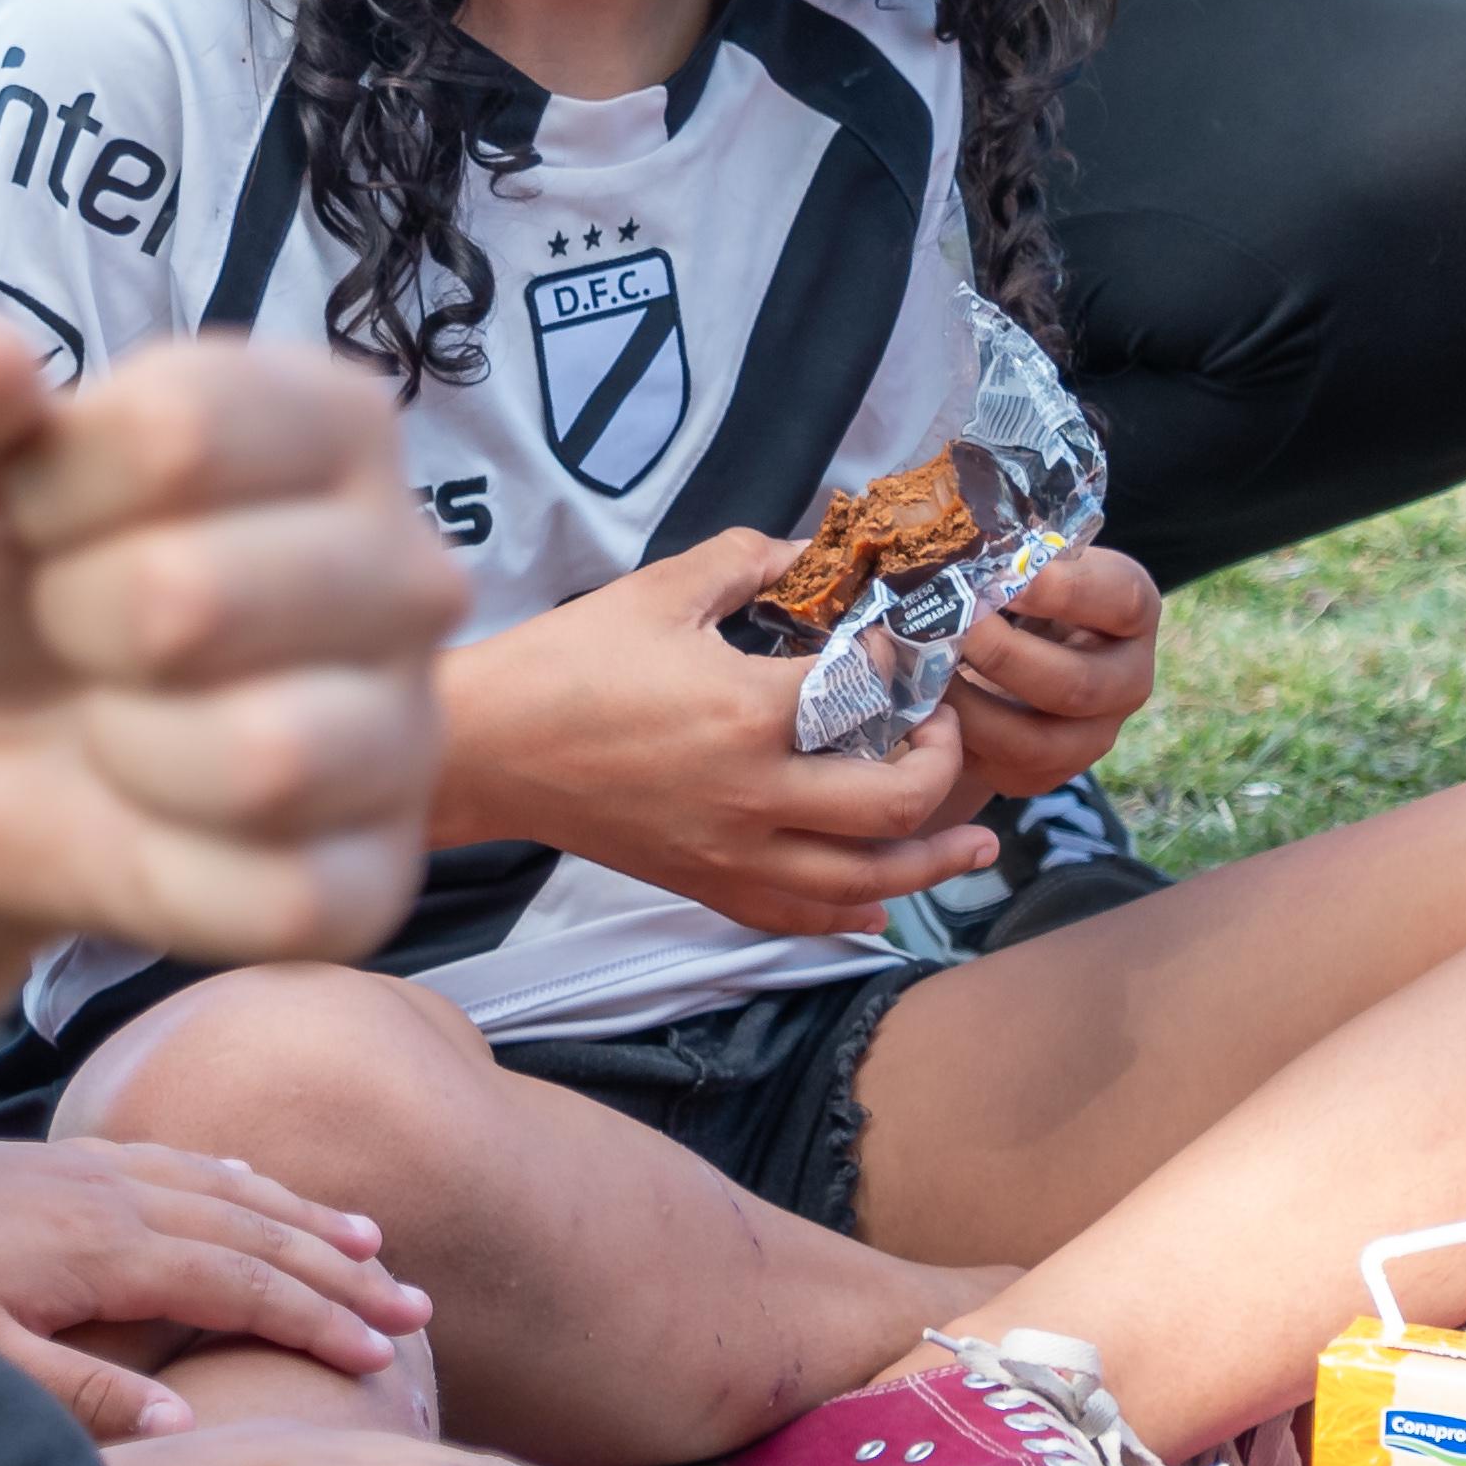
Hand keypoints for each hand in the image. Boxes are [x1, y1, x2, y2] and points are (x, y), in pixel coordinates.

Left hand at [0, 326, 464, 964]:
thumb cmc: (7, 574)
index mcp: (336, 425)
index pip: (181, 430)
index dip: (59, 487)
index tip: (43, 513)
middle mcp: (409, 567)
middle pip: (198, 599)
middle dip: (80, 623)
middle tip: (78, 629)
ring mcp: (411, 729)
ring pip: (261, 760)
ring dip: (126, 749)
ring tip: (116, 721)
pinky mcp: (383, 877)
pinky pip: (278, 897)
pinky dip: (170, 870)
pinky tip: (155, 823)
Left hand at [0, 1140, 429, 1439]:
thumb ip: (86, 1393)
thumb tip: (192, 1425)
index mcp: (101, 1247)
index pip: (239, 1281)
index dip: (317, 1318)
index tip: (384, 1353)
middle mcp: (107, 1193)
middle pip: (251, 1228)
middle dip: (338, 1267)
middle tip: (416, 1304)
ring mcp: (84, 1170)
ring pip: (222, 1186)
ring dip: (300, 1215)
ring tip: (372, 1241)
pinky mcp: (57, 1163)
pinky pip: (172, 1160)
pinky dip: (233, 1175)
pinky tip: (257, 1182)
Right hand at [438, 533, 998, 940]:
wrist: (486, 747)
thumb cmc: (567, 662)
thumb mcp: (661, 590)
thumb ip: (749, 561)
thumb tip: (813, 549)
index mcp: (747, 713)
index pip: (870, 700)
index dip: (908, 671)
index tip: (910, 647)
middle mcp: (752, 797)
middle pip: (892, 806)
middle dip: (942, 768)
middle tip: (942, 730)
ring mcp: (729, 853)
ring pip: (863, 882)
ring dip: (931, 864)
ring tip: (979, 844)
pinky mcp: (703, 884)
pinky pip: (795, 916)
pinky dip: (849, 914)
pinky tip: (883, 903)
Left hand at [925, 540, 1164, 818]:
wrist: (1012, 654)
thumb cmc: (1017, 593)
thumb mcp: (1027, 564)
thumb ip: (1008, 553)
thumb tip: (951, 542)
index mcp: (1131, 612)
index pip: (1121, 600)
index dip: (1062, 590)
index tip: (1002, 576)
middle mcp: (1127, 680)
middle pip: (1075, 684)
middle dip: (1002, 656)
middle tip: (948, 627)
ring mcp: (1093, 736)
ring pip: (1035, 741)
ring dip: (969, 707)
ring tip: (920, 673)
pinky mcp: (1048, 774)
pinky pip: (1002, 770)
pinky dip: (954, 742)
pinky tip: (919, 709)